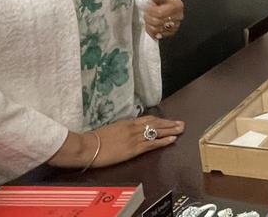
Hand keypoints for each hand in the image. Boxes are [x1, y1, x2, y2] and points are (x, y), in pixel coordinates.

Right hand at [48, 115, 184, 168]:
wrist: (87, 146)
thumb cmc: (93, 140)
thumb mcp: (109, 130)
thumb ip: (119, 130)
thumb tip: (124, 132)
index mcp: (126, 123)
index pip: (147, 119)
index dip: (159, 120)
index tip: (168, 120)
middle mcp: (133, 128)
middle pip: (155, 123)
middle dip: (169, 123)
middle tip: (180, 123)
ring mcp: (134, 138)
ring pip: (157, 131)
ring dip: (170, 130)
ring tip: (181, 129)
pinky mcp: (134, 149)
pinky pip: (152, 144)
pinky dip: (163, 141)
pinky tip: (172, 139)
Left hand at [143, 0, 184, 39]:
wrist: (166, 6)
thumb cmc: (163, 1)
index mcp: (176, 5)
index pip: (159, 13)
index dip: (150, 11)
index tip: (147, 8)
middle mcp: (178, 16)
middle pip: (158, 22)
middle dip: (149, 18)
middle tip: (147, 14)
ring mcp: (175, 25)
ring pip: (158, 30)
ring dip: (150, 25)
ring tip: (149, 20)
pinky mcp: (172, 32)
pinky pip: (159, 35)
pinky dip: (152, 32)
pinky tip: (151, 26)